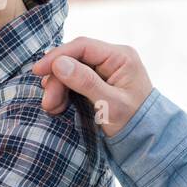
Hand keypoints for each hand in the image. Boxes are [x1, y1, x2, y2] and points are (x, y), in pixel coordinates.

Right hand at [31, 37, 152, 137]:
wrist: (148, 140)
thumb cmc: (135, 123)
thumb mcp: (111, 105)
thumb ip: (86, 82)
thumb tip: (59, 63)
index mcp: (121, 57)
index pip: (83, 46)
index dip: (57, 56)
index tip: (38, 70)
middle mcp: (112, 58)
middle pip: (74, 58)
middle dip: (57, 79)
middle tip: (48, 103)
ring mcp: (104, 69)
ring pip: (70, 70)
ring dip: (58, 87)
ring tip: (52, 108)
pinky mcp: (97, 81)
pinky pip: (73, 80)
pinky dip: (63, 92)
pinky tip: (58, 106)